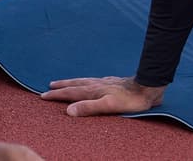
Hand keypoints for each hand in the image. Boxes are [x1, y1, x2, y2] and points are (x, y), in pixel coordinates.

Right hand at [40, 76, 163, 115]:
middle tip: (50, 85)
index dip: (57, 94)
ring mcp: (106, 82)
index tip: (43, 95)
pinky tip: (91, 82)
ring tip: (65, 82)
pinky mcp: (114, 82)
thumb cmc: (131, 100)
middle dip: (62, 86)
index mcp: (94, 91)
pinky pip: (95, 80)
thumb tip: (68, 110)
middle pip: (76, 84)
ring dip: (74, 82)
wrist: (149, 87)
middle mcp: (98, 84)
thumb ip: (89, 108)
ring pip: (85, 81)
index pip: (71, 93)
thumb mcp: (109, 106)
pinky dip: (88, 81)